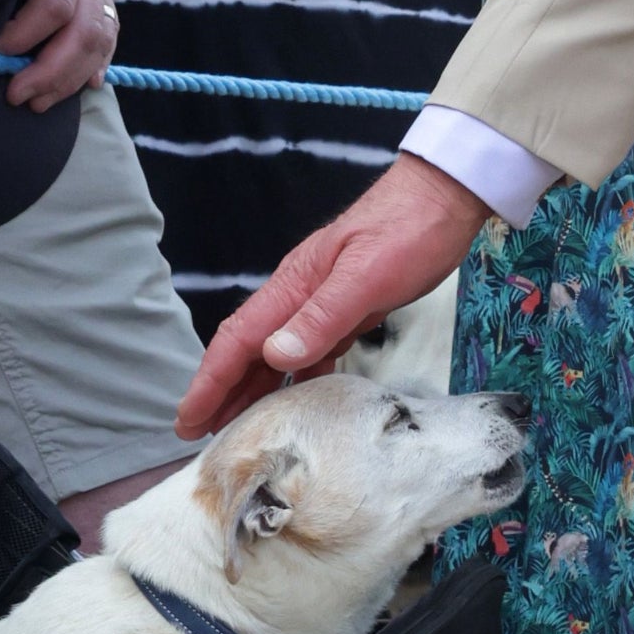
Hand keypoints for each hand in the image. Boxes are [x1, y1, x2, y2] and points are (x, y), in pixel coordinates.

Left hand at [0, 0, 113, 109]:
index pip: (52, 3)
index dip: (22, 36)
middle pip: (85, 29)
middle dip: (52, 70)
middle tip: (17, 96)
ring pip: (102, 37)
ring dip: (72, 75)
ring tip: (40, 101)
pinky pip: (110, 33)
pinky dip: (97, 63)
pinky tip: (82, 85)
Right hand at [177, 154, 488, 435]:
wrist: (446, 195)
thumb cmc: (410, 229)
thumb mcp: (367, 276)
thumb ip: (322, 315)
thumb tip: (273, 356)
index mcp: (294, 285)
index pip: (237, 340)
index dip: (210, 381)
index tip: (187, 420)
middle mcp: (299, 293)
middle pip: (249, 350)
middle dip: (221, 392)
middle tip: (200, 438)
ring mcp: (324, 299)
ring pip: (278, 352)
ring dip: (256, 389)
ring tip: (239, 428)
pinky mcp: (350, 305)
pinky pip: (314, 348)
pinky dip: (299, 376)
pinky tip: (298, 398)